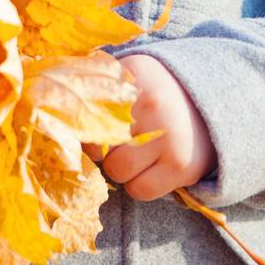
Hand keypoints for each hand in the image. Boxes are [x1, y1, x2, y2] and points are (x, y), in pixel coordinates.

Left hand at [83, 53, 217, 201]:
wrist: (214, 104)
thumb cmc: (156, 93)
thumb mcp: (128, 74)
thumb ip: (92, 84)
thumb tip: (50, 109)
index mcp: (132, 74)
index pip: (84, 109)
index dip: (81, 125)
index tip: (90, 126)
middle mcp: (151, 102)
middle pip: (97, 143)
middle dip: (102, 149)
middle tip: (119, 141)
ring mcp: (168, 135)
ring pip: (116, 170)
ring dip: (120, 169)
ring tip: (135, 154)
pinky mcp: (181, 166)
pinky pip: (139, 190)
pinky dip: (138, 186)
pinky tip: (149, 168)